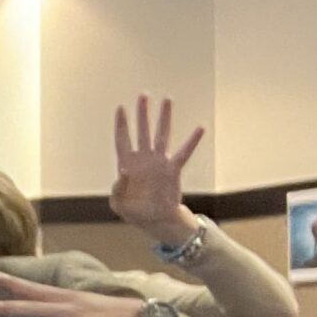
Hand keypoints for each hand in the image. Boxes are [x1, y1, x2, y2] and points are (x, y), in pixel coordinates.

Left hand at [111, 94, 205, 240]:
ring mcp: (159, 163)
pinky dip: (191, 141)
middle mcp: (143, 159)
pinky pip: (183, 153)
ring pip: (162, 135)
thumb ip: (117, 189)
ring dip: (164, 118)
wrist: (155, 221)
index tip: (120, 107)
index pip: (122, 139)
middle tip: (144, 95)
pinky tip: (199, 128)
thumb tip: (123, 172)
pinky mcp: (173, 170)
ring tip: (167, 100)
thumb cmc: (135, 211)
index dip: (121, 124)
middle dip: (142, 113)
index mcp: (127, 164)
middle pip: (142, 131)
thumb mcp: (118, 203)